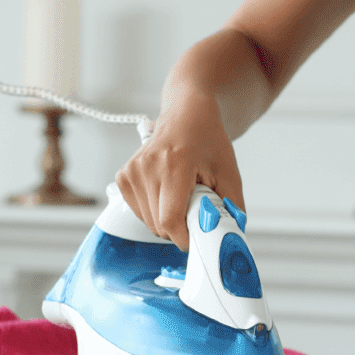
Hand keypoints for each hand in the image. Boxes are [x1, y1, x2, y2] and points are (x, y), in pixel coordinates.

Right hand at [115, 91, 244, 251]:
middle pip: (159, 225)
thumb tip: (230, 238)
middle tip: (195, 207)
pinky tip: (167, 193)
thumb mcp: (229, 173)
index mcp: (174, 164)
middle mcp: (147, 167)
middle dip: (180, 227)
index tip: (197, 239)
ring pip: (149, 223)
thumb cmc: (207, 140)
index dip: (185, 238)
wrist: (186, 115)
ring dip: (168, 219)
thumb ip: (231, 208)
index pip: (169, 220)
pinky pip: (140, 213)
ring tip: (181, 195)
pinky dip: (155, 211)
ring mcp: (132, 171)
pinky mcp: (124, 177)